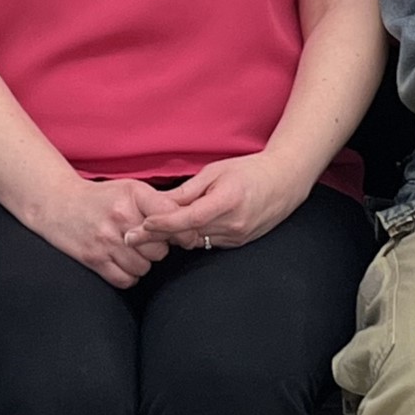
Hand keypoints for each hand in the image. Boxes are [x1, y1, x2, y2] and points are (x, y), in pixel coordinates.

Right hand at [22, 176, 172, 288]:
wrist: (58, 204)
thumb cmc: (101, 198)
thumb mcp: (130, 190)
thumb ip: (158, 204)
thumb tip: (189, 228)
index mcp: (133, 195)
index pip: (171, 217)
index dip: (182, 231)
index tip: (184, 238)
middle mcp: (120, 217)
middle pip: (160, 249)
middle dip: (158, 249)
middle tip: (148, 243)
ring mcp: (105, 239)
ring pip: (144, 267)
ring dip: (142, 263)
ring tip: (132, 251)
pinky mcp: (93, 259)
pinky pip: (125, 279)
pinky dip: (128, 275)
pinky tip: (122, 263)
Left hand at [139, 153, 314, 251]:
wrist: (285, 182)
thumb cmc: (249, 170)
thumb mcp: (216, 172)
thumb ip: (188, 191)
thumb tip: (160, 204)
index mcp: (227, 201)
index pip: (188, 219)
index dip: (162, 224)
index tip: (140, 227)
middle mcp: (233, 224)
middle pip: (187, 235)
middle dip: (158, 236)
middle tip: (130, 237)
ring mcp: (237, 237)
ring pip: (195, 242)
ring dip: (173, 238)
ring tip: (147, 234)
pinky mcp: (238, 243)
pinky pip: (207, 243)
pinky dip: (191, 237)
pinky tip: (177, 231)